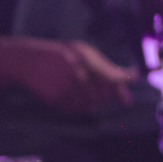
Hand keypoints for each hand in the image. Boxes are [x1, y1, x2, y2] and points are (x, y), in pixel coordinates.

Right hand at [9, 38, 135, 113]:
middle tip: (101, 93)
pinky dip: (77, 106)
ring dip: (90, 102)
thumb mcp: (84, 52)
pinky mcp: (55, 99)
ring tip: (81, 90)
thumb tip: (132, 75)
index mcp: (85, 59)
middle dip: (104, 97)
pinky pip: (74, 109)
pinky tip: (70, 95)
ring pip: (89, 105)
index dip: (122, 88)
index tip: (127, 100)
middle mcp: (76, 73)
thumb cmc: (62, 55)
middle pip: (101, 97)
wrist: (30, 61)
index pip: (111, 77)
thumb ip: (105, 65)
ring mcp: (65, 87)